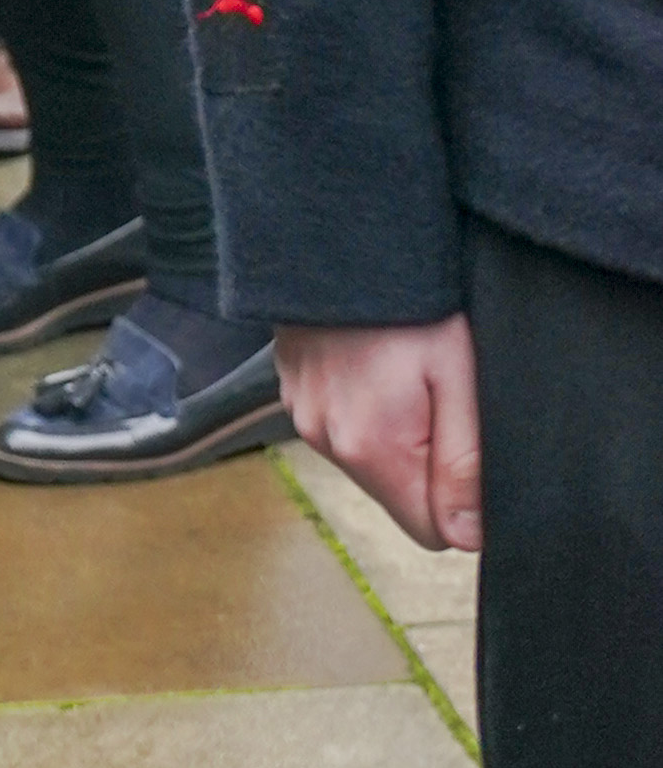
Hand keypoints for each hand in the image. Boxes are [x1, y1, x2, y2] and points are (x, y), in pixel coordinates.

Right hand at [278, 314, 482, 552]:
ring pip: (372, 459)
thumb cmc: (411, 298)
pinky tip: (379, 360)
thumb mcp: (459, 376)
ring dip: (398, 433)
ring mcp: (303, 413)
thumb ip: (465, 462)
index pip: (432, 532)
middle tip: (446, 395)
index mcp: (370, 447)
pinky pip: (344, 423)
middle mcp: (326, 440)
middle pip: (401, 494)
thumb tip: (469, 535)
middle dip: (431, 461)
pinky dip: (368, 406)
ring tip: (410, 369)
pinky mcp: (294, 388)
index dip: (464, 502)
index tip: (473, 446)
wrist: (338, 232)